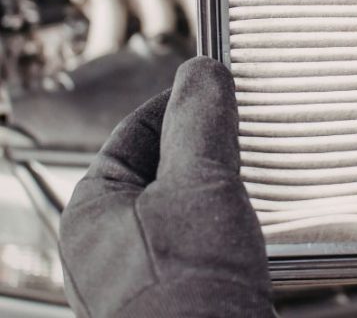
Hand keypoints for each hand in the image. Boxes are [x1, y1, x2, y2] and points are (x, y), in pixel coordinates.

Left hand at [59, 57, 273, 316]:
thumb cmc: (189, 296)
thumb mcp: (198, 186)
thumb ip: (199, 121)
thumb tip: (202, 71)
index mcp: (94, 208)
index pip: (137, 129)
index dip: (179, 102)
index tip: (216, 86)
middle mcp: (112, 240)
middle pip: (164, 163)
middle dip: (205, 142)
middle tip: (242, 127)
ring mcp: (146, 268)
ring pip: (188, 198)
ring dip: (220, 179)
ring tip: (253, 167)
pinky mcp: (181, 291)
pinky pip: (204, 232)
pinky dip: (228, 214)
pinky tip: (253, 216)